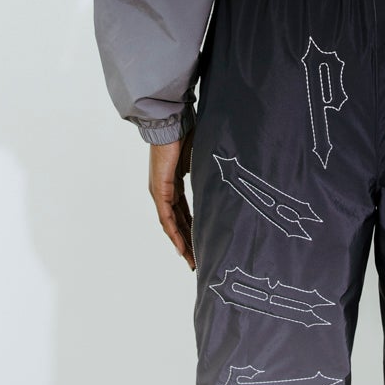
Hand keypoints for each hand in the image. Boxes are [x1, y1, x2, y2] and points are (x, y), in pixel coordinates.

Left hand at [149, 129, 195, 270]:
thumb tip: (225, 181)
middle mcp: (165, 192)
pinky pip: (167, 218)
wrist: (170, 124)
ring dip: (182, 243)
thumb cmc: (186, 135)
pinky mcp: (159, 190)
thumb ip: (206, 174)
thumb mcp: (200, 161)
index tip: (201, 245)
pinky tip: (181, 248)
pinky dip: (174, 233)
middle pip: (178, 223)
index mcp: (174, 185)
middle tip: (198, 261)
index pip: (184, 214)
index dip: (192, 230)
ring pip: (172, 225)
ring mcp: (160, 192)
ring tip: (192, 261)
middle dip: (189, 243)